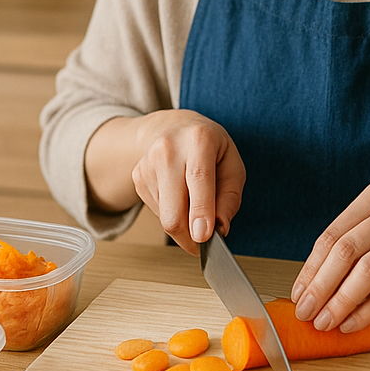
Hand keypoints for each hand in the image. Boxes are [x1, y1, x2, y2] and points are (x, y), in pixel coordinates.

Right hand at [128, 109, 245, 253]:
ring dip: (183, 223)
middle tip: (204, 243)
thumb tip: (220, 228)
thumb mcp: (232, 164)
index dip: (201, 211)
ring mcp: (148, 164)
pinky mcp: (137, 177)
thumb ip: (230, 197)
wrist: (172, 127)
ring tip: (193, 200)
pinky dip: (172, 213)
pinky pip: (157, 212)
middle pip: (173, 211)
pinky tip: (178, 194)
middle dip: (189, 237)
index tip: (204, 237)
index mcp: (199, 140)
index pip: (198, 179)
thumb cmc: (209, 147)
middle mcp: (168, 149)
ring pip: (165, 217)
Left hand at [289, 183, 369, 332]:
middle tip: (305, 313)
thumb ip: (358, 242)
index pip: (332, 234)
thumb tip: (316, 286)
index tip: (298, 294)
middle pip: (346, 251)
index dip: (311, 268)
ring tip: (326, 322)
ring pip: (369, 270)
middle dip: (320, 287)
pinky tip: (353, 323)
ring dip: (342, 301)